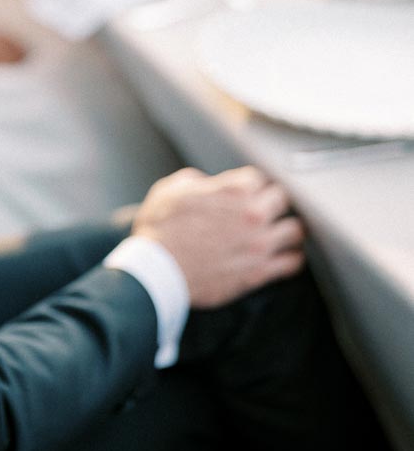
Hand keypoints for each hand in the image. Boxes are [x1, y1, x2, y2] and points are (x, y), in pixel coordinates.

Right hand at [132, 166, 304, 308]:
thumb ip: (197, 181)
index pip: (261, 178)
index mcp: (233, 191)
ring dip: (288, 230)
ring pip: (296, 230)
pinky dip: (291, 258)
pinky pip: (292, 262)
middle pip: (284, 200)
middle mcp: (253, 215)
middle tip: (267, 212)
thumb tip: (206, 183)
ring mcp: (259, 244)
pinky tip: (283, 256)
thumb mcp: (171, 189)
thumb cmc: (158, 230)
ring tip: (281, 234)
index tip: (249, 194)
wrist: (154, 271)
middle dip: (274, 204)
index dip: (253, 186)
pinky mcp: (258, 272)